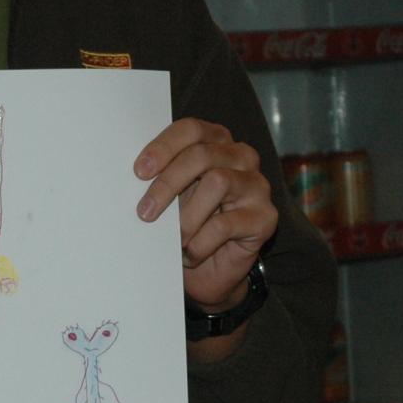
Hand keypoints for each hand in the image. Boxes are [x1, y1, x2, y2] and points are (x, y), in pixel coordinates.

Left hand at [133, 118, 278, 312]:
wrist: (211, 272)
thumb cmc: (190, 226)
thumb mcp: (172, 198)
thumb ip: (162, 178)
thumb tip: (138, 172)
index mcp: (217, 143)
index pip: (191, 130)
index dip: (164, 147)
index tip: (140, 172)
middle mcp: (242, 158)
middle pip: (202, 155)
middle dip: (168, 183)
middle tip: (145, 211)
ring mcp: (257, 186)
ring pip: (217, 183)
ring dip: (186, 217)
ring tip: (175, 239)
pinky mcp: (265, 218)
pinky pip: (224, 224)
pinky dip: (199, 243)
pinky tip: (190, 255)